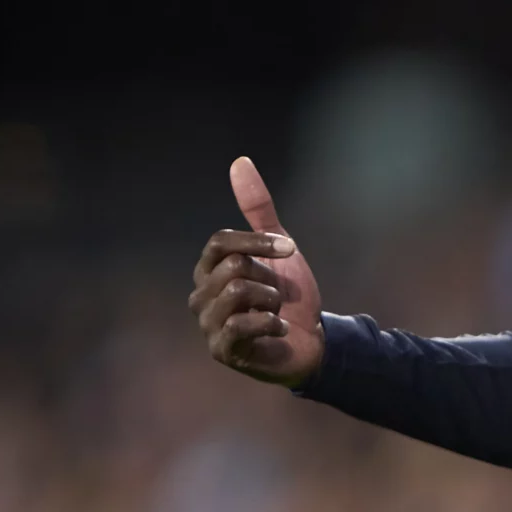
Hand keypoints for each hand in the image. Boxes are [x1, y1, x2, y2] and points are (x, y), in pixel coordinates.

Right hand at [188, 157, 324, 386]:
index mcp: (209, 269)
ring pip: (239, 293)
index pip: (221, 242)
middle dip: (269, 279)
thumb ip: (258, 209)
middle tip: (278, 296)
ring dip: (272, 301)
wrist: (311, 341)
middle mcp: (200, 294)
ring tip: (276, 312)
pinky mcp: (221, 349)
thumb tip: (240, 161)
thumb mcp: (279, 247)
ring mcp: (207, 324)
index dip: (258, 243)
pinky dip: (272, 322)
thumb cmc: (289, 296)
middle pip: (233, 268)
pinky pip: (241, 324)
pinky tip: (279, 328)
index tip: (290, 249)